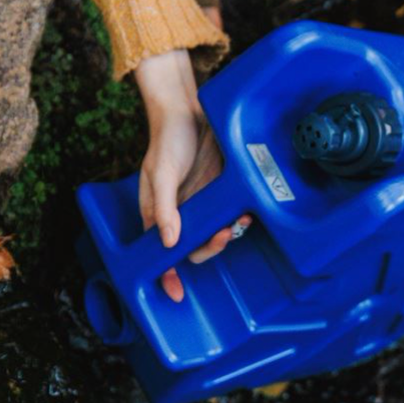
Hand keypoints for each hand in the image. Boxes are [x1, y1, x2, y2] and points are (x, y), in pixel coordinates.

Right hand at [133, 49, 249, 302]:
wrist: (188, 109)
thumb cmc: (167, 140)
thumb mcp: (161, 172)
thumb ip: (163, 207)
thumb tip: (170, 242)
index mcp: (158, 214)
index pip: (161, 253)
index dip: (167, 275)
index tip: (176, 293)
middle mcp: (179, 213)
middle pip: (193, 248)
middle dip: (209, 249)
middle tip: (222, 235)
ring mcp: (200, 203)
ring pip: (213, 234)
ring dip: (226, 235)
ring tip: (238, 223)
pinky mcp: (219, 191)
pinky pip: (228, 213)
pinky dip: (237, 218)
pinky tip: (245, 213)